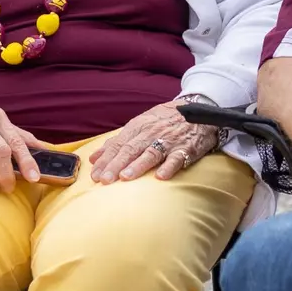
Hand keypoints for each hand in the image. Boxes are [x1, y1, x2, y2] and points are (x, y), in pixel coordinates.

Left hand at [90, 101, 218, 184]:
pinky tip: (160, 177)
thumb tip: (93, 158)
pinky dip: (169, 167)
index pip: (118, 145)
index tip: (94, 175)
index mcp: (138, 127)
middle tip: (104, 180)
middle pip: (131, 150)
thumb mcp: (139, 125)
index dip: (106, 160)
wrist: (198, 110)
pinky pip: (177, 158)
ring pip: (151, 153)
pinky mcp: (186, 148)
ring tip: (125, 177)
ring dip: (138, 165)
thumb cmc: (163, 121)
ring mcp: (169, 140)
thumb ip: (116, 142)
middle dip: (116, 165)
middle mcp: (151, 133)